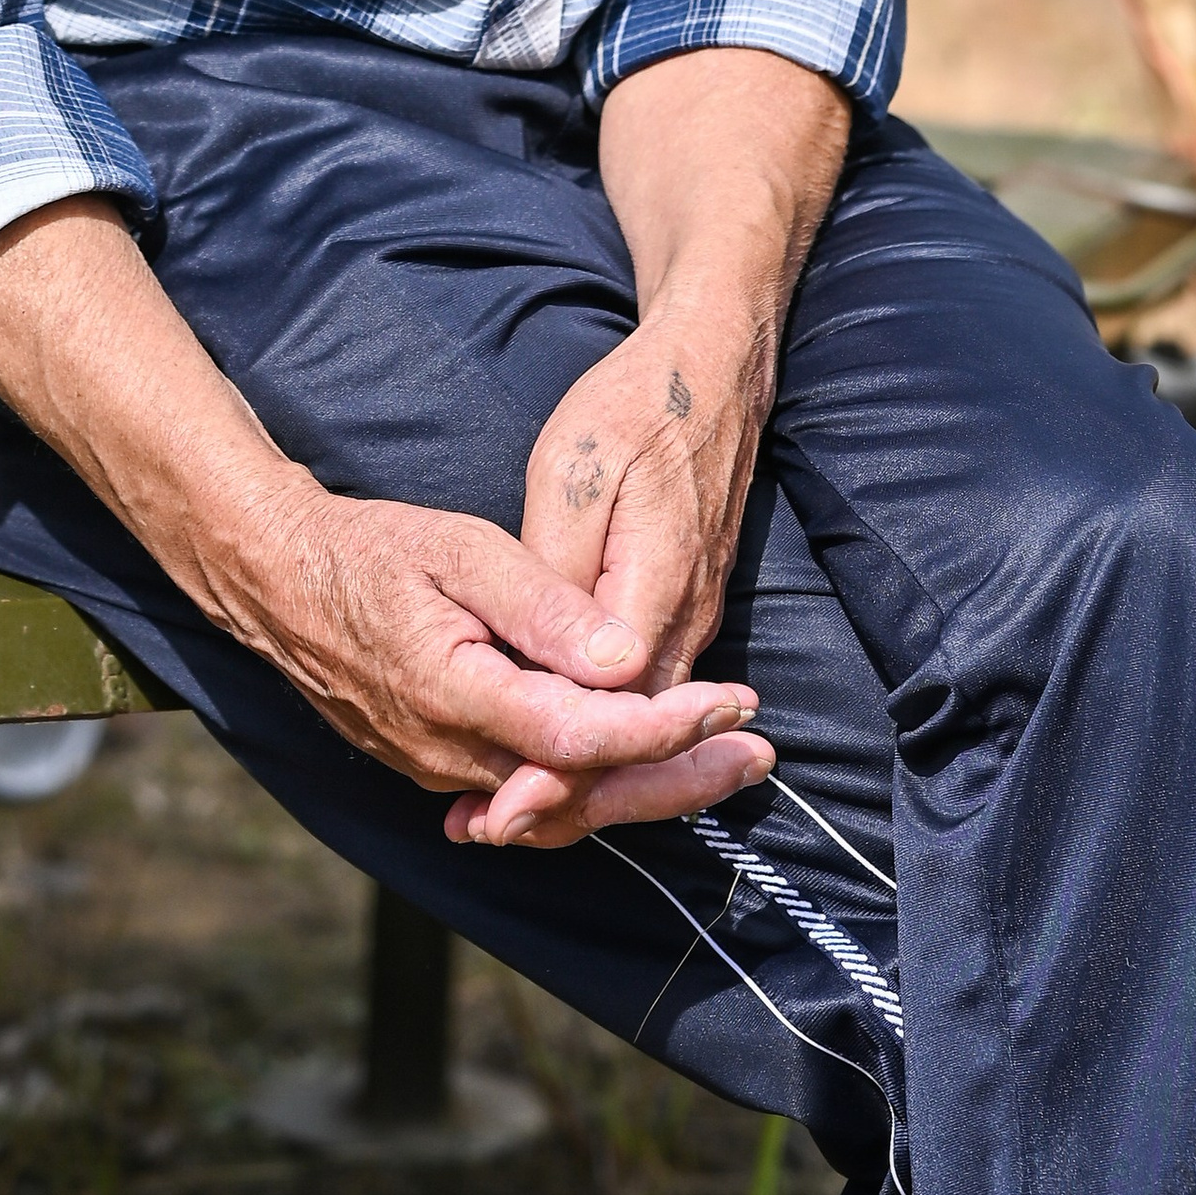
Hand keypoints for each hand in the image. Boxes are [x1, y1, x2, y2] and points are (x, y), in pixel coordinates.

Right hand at [0, 195, 771, 854]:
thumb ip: (545, 608)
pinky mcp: (439, 770)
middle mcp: (452, 758)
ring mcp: (442, 773)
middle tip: (758, 753)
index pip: (585, 738)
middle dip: (681, 779)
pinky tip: (638, 782)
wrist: (278, 579)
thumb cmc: (372, 549)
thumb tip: (627, 658)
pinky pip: (530, 803)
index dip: (665, 727)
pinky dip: (592, 796)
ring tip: (723, 766)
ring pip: (562, 810)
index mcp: (460, 699)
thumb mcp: (463, 551)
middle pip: (587, 796)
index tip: (732, 699)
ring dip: (647, 791)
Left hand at [444, 48, 849, 849]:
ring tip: (500, 815)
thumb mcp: (580, 473)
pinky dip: (596, 736)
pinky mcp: (678, 611)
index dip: (551, 768)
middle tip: (484, 828)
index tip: (495, 806)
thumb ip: (567, 578)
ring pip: (637, 727)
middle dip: (560, 793)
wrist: (710, 366)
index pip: (609, 717)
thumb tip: (573, 671)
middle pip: (629, 743)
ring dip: (577, 775)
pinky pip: (641, 696)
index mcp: (656, 597)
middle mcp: (683, 626)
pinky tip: (542, 748)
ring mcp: (688, 621)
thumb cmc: (636, 409)